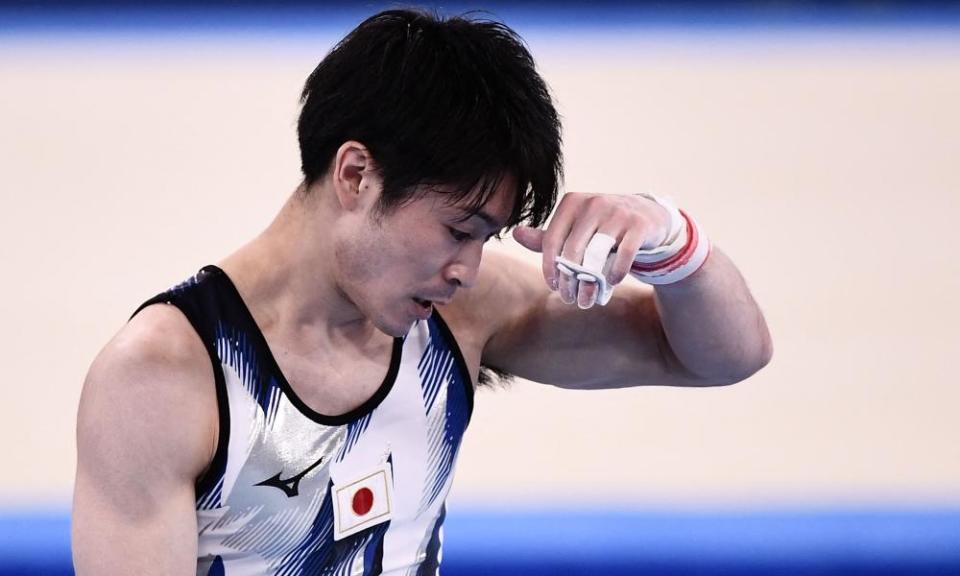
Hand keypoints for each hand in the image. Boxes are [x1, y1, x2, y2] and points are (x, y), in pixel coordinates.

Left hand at [512, 192, 670, 308]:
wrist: (646, 215)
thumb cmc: (601, 226)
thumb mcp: (574, 229)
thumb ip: (547, 236)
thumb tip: (515, 233)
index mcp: (573, 203)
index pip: (552, 240)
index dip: (550, 267)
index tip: (553, 286)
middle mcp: (594, 203)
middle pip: (573, 251)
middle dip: (569, 280)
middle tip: (570, 298)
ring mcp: (618, 212)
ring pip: (596, 255)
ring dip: (589, 284)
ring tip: (586, 300)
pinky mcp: (639, 224)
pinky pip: (623, 255)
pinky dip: (615, 274)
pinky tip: (610, 284)